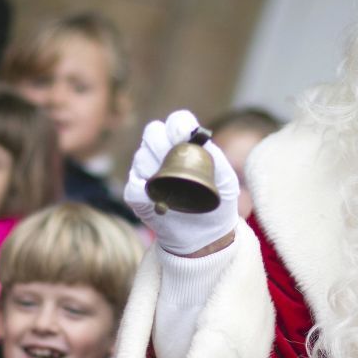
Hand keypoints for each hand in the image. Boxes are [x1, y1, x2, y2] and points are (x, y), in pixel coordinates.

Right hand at [124, 110, 238, 254]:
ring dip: (152, 167)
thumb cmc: (217, 202)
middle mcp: (162, 154)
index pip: (176, 121)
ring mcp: (148, 175)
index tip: (183, 134)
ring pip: (140, 158)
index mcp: (184, 144)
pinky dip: (140, 190)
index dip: (177, 124)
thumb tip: (199, 138)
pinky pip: (131, 187)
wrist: (207, 236)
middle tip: (173, 158)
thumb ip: (216, 158)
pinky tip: (155, 198)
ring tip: (170, 184)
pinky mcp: (138, 198)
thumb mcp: (226, 181)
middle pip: (152, 133)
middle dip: (160, 142)